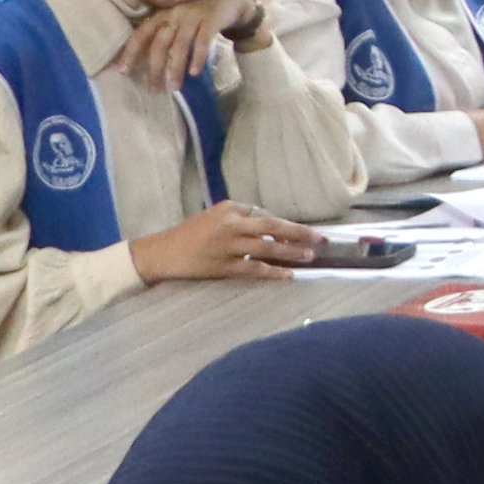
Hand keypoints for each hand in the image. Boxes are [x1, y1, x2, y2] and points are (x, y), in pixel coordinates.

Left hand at [111, 0, 235, 95]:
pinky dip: (197, 58)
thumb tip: (146, 65)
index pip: (141, 34)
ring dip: (175, 68)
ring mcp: (193, 17)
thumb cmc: (196, 16)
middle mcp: (174, 14)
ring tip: (174, 87)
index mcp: (162, 15)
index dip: (131, 52)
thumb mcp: (176, 21)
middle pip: (160, 43)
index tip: (123, 71)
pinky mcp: (211, 21)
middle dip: (155, 68)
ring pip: (180, 45)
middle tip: (154, 89)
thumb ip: (163, 36)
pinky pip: (203, 41)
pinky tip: (194, 73)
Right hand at [129, 203, 315, 283]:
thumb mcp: (213, 217)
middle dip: (298, 232)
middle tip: (321, 238)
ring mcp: (227, 246)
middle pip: (271, 225)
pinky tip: (289, 275)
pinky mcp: (223, 266)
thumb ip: (239, 218)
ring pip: (266, 247)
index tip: (301, 232)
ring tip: (311, 256)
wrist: (163, 253)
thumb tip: (268, 227)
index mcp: (228, 209)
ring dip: (291, 251)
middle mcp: (230, 224)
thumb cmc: (189, 234)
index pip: (263, 214)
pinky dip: (273, 272)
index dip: (283, 225)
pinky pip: (254, 269)